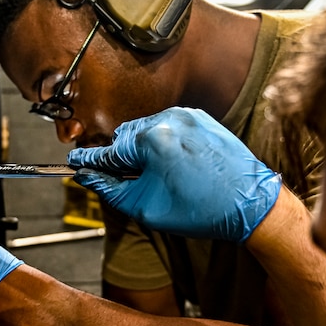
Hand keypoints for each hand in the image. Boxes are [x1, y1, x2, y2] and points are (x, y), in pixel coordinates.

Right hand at [68, 107, 280, 242]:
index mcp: (153, 139)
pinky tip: (179, 166)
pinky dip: (167, 144)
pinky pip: (171, 127)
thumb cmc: (202, 209)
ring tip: (165, 177)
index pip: (110, 151)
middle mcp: (169, 118)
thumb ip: (110, 190)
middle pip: (127, 137)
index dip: (90, 161)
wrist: (251, 204)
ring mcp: (188, 115)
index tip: (75, 162)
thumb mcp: (146, 207)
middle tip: (137, 183)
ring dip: (146, 151)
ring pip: (148, 130)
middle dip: (126, 158)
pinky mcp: (202, 118)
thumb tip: (88, 177)